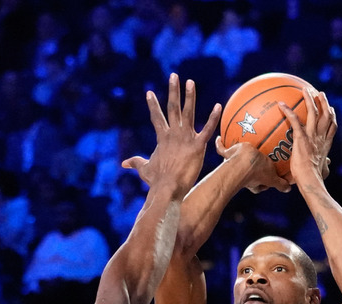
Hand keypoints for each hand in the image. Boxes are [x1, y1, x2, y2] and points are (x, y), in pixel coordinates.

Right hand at [120, 74, 220, 201]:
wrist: (167, 188)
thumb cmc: (156, 181)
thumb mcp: (144, 169)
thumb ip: (135, 162)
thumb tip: (123, 163)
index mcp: (162, 138)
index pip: (156, 117)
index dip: (152, 105)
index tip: (149, 92)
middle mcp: (173, 134)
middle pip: (172, 107)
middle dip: (173, 91)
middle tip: (174, 75)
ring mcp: (185, 138)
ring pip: (188, 112)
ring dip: (189, 96)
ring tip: (190, 82)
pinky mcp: (198, 146)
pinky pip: (207, 129)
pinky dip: (213, 118)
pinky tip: (218, 105)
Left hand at [278, 91, 336, 190]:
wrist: (310, 180)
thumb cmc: (314, 179)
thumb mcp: (323, 171)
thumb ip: (325, 166)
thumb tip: (327, 166)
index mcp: (326, 144)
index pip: (331, 127)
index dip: (332, 116)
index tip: (330, 109)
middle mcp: (321, 137)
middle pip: (326, 115)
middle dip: (324, 102)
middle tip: (319, 94)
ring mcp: (312, 136)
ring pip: (313, 112)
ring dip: (309, 99)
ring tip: (305, 90)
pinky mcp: (302, 137)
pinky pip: (294, 120)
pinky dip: (288, 111)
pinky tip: (281, 104)